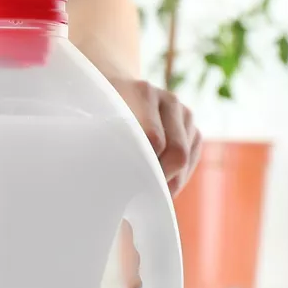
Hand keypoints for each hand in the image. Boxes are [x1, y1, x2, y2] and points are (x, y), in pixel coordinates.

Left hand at [109, 78, 201, 194]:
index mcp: (142, 93)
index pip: (154, 140)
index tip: (126, 187)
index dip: (143, 167)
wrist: (117, 88)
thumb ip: (102, 140)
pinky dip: (177, 177)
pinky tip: (157, 183)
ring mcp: (184, 113)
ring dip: (168, 181)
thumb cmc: (100, 112)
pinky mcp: (192, 127)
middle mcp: (168, 101)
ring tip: (145, 194)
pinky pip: (192, 159)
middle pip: (176, 152)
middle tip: (139, 199)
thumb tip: (106, 182)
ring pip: (186, 159)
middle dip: (159, 180)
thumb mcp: (95, 119)